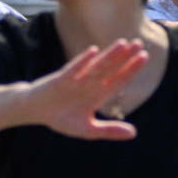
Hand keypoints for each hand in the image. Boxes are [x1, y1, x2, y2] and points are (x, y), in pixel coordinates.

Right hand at [20, 39, 145, 139]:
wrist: (34, 111)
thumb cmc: (60, 118)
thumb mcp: (87, 129)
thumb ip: (109, 131)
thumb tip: (134, 134)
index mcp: (98, 94)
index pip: (118, 79)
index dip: (131, 69)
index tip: (144, 57)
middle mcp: (89, 84)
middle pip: (111, 68)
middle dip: (125, 57)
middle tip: (140, 43)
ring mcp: (76, 80)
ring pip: (96, 65)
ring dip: (109, 55)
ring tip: (124, 43)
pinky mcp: (60, 79)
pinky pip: (73, 69)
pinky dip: (82, 61)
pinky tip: (93, 51)